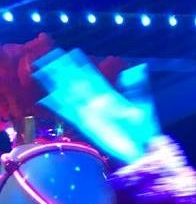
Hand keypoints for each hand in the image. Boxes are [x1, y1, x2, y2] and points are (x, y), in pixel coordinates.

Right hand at [34, 49, 159, 162]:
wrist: (140, 150)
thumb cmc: (144, 130)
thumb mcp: (144, 105)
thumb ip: (139, 87)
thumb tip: (138, 69)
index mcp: (110, 96)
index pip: (93, 77)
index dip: (82, 65)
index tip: (71, 52)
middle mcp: (97, 103)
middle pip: (78, 83)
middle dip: (65, 71)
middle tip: (50, 57)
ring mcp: (91, 114)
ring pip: (70, 96)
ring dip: (57, 84)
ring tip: (43, 72)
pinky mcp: (87, 126)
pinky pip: (70, 114)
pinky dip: (59, 107)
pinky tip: (47, 98)